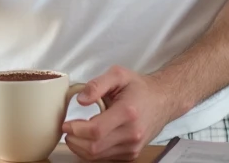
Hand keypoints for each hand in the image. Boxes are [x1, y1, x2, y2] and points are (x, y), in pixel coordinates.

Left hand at [61, 66, 178, 161]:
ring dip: (80, 148)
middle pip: (95, 147)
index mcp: (128, 112)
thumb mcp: (118, 74)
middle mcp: (132, 133)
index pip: (96, 131)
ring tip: (75, 135)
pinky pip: (106, 158)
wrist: (162, 100)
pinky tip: (88, 140)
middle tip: (66, 131)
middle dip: (75, 141)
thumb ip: (97, 84)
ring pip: (98, 156)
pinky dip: (92, 152)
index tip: (65, 125)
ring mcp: (133, 146)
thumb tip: (80, 100)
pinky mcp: (132, 154)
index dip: (76, 130)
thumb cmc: (138, 87)